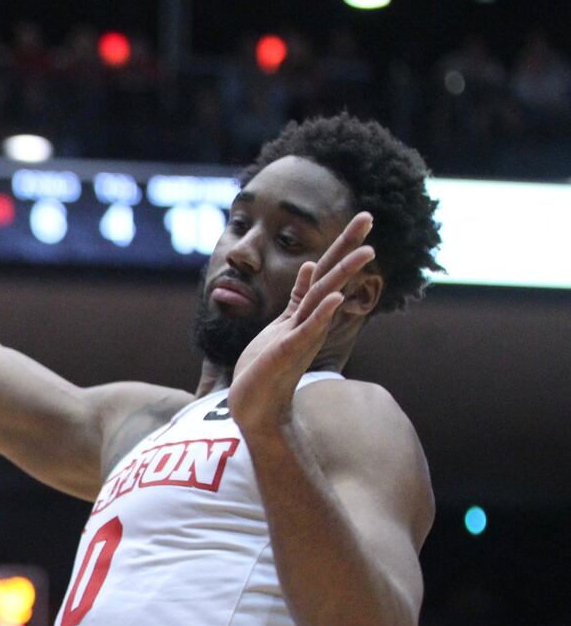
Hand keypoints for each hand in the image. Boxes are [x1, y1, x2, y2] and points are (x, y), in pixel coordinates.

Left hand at [229, 212, 375, 432]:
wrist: (255, 409)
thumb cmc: (267, 367)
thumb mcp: (283, 325)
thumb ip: (299, 298)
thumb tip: (310, 266)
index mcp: (306, 312)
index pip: (327, 272)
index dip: (342, 244)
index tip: (365, 216)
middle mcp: (309, 321)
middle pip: (332, 278)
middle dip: (349, 248)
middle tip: (370, 216)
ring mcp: (300, 337)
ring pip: (325, 300)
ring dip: (344, 275)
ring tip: (368, 251)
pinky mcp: (287, 354)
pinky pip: (307, 331)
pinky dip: (321, 314)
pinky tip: (335, 298)